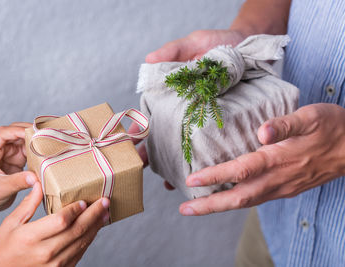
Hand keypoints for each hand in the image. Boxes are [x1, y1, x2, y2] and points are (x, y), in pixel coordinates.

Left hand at [0, 123, 37, 216]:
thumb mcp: (0, 189)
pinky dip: (37, 150)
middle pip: (15, 132)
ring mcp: (7, 152)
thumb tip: (35, 177)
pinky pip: (28, 149)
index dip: (19, 131)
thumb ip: (18, 182)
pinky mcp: (15, 158)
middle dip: (30, 132)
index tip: (35, 134)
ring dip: (35, 141)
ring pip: (23, 139)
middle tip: (46, 134)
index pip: (4, 133)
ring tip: (49, 143)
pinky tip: (46, 153)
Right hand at [0, 182, 109, 266]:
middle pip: (76, 230)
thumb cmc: (3, 248)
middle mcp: (45, 252)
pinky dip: (89, 239)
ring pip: (82, 242)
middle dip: (94, 214)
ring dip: (95, 226)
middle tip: (105, 201)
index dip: (75, 210)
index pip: (60, 221)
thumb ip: (27, 204)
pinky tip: (94, 229)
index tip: (84, 201)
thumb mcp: (10, 224)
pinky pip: (79, 253)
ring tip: (105, 213)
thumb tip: (39, 183)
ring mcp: (55, 264)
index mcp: (31, 237)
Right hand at [133, 29, 245, 189]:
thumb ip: (174, 51)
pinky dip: (202, 160)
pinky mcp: (222, 124)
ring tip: (166, 179)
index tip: (131, 139)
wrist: (252, 48)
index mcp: (175, 92)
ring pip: (184, 144)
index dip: (140, 125)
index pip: (152, 112)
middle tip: (140, 165)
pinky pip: (211, 145)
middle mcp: (186, 109)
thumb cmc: (220, 44)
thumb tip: (149, 59)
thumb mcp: (195, 43)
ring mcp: (204, 119)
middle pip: (164, 133)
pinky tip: (198, 175)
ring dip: (173, 161)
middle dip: (151, 150)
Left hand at [179, 103, 344, 214]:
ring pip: (246, 203)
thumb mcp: (312, 116)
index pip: (240, 171)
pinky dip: (236, 203)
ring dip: (220, 207)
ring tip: (197, 208)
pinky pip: (256, 200)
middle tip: (185, 210)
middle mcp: (278, 179)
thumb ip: (286, 123)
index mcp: (279, 159)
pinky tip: (225, 199)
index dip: (214, 176)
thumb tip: (262, 131)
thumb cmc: (333, 128)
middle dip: (209, 206)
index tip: (192, 180)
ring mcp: (282, 188)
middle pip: (238, 198)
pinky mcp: (286, 189)